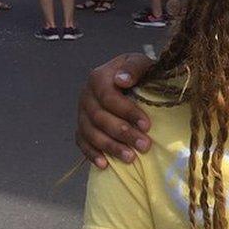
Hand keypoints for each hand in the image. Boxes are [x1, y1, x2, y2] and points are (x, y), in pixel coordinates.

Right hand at [76, 53, 155, 168]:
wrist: (131, 79)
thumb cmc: (140, 73)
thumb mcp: (142, 63)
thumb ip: (134, 67)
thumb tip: (122, 79)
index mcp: (98, 77)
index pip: (109, 97)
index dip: (127, 112)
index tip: (147, 125)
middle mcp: (86, 95)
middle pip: (100, 118)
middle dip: (123, 133)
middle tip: (144, 146)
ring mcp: (81, 112)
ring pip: (91, 133)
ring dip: (111, 147)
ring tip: (131, 158)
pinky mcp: (81, 126)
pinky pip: (82, 142)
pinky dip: (92, 154)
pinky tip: (104, 164)